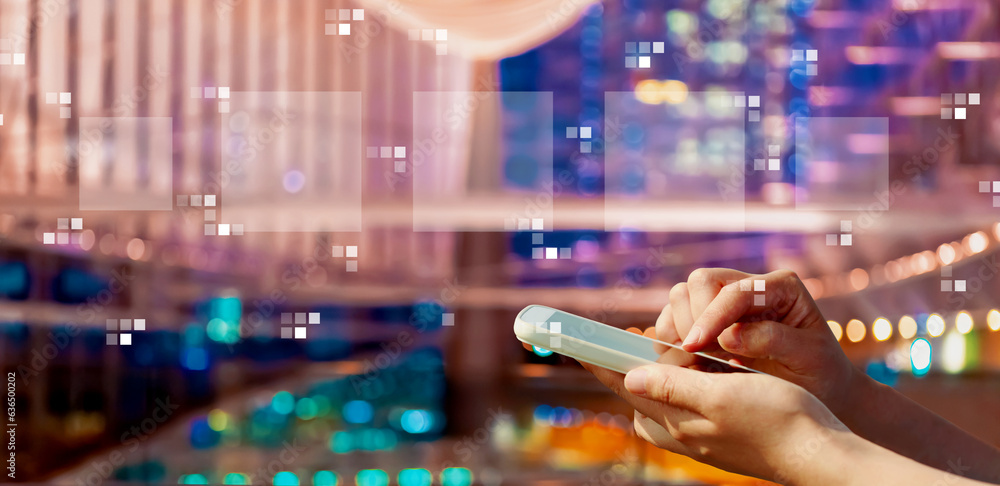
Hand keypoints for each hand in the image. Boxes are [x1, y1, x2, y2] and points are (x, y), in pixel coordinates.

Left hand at [582, 361, 852, 483]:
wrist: (819, 454)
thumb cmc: (776, 420)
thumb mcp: (720, 397)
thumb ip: (672, 388)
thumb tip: (629, 378)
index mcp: (674, 420)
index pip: (623, 384)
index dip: (598, 359)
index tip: (574, 340)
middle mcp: (679, 431)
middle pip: (637, 391)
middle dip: (625, 364)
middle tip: (622, 339)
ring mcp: (698, 435)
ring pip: (659, 397)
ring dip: (653, 372)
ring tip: (657, 349)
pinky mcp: (716, 433)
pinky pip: (682, 403)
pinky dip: (678, 382)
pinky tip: (693, 369)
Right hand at [657, 268, 858, 417]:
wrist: (819, 391)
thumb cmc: (819, 373)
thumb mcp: (808, 357)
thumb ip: (772, 340)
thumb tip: (728, 336)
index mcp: (780, 287)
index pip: (735, 290)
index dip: (712, 316)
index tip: (696, 347)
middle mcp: (749, 287)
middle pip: (701, 281)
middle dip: (693, 317)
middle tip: (697, 353)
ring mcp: (726, 303)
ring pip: (682, 295)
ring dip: (679, 327)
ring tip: (692, 358)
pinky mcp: (708, 321)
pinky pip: (674, 317)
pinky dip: (670, 337)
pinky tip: (685, 361)